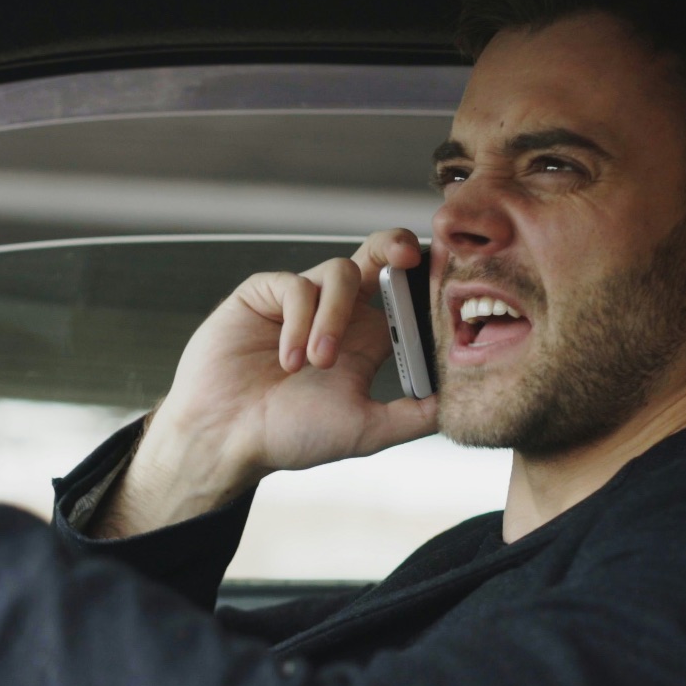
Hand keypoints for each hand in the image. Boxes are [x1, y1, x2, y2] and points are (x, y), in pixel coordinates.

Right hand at [93, 229, 439, 536]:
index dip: (424, 283)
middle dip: (396, 246)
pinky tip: (287, 360)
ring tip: (315, 363)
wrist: (225, 440)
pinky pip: (294, 286)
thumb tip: (461, 402)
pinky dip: (298, 321)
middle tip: (407, 256)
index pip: (405, 295)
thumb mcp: (365, 430)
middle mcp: (337, 313)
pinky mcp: (262, 294)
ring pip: (338, 272)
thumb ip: (413, 416)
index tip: (445, 287)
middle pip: (377, 256)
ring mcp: (299, 301)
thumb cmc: (288, 437)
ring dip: (332, 317)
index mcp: (367, 339)